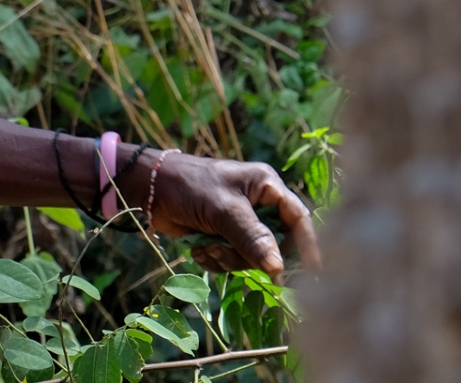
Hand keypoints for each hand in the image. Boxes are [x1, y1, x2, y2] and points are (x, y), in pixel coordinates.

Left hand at [127, 151, 320, 277]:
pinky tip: (198, 249)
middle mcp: (257, 203)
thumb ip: (252, 237)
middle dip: (251, 255)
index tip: (313, 274)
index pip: (297, 218)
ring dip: (229, 259)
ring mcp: (239, 221)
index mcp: (266, 186)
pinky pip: (232, 258)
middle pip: (274, 244)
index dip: (307, 245)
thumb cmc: (188, 187)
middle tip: (229, 254)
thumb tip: (279, 268)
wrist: (148, 189)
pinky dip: (216, 259)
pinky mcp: (222, 235)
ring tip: (207, 248)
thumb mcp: (223, 210)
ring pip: (251, 256)